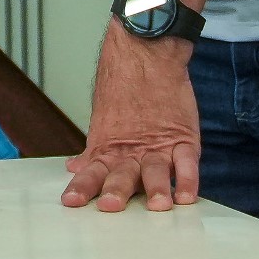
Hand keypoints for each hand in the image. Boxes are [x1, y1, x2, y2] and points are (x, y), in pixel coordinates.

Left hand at [61, 28, 200, 213]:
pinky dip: (187, 179)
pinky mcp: (184, 137)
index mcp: (110, 148)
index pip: (92, 172)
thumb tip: (74, 168)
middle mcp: (133, 151)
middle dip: (117, 191)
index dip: (82, 187)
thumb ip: (93, 151)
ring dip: (155, 189)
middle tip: (111, 205)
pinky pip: (187, 162)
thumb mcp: (104, 122)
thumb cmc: (122, 88)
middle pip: (123, 174)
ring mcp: (159, 145)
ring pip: (156, 171)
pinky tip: (186, 195)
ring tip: (157, 205)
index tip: (71, 202)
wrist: (146, 52)